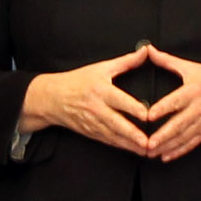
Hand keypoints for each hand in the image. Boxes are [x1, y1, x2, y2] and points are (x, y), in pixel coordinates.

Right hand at [22, 49, 157, 155]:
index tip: (147, 115)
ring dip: (130, 144)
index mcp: (101, 90)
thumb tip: (146, 50)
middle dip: (132, 134)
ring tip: (146, 150)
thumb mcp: (101, 67)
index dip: (133, 108)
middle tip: (147, 142)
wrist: (52, 98)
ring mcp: (93, 122)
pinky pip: (108, 141)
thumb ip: (126, 61)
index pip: (119, 100)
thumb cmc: (78, 80)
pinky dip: (121, 146)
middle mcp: (97, 108)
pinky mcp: (90, 132)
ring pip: (113, 136)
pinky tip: (133, 150)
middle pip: (117, 123)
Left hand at [134, 46, 200, 161]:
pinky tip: (166, 156)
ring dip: (167, 146)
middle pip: (178, 124)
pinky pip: (192, 143)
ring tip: (152, 152)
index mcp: (193, 91)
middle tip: (148, 143)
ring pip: (183, 137)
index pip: (176, 101)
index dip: (162, 109)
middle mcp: (198, 108)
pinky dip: (179, 151)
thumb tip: (149, 50)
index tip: (148, 116)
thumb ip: (168, 61)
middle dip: (163, 136)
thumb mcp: (194, 67)